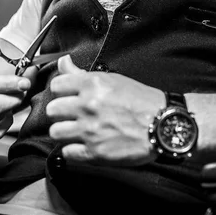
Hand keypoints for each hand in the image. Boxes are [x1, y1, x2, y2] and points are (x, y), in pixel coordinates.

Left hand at [47, 55, 164, 164]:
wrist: (163, 124)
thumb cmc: (141, 100)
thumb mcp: (113, 79)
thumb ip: (82, 73)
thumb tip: (64, 62)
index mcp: (92, 84)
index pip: (56, 85)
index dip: (61, 92)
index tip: (67, 97)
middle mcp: (88, 106)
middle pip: (52, 110)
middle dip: (60, 113)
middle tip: (71, 116)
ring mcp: (90, 130)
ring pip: (55, 132)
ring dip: (64, 133)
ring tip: (75, 131)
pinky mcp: (96, 152)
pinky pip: (68, 153)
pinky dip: (73, 151)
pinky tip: (82, 146)